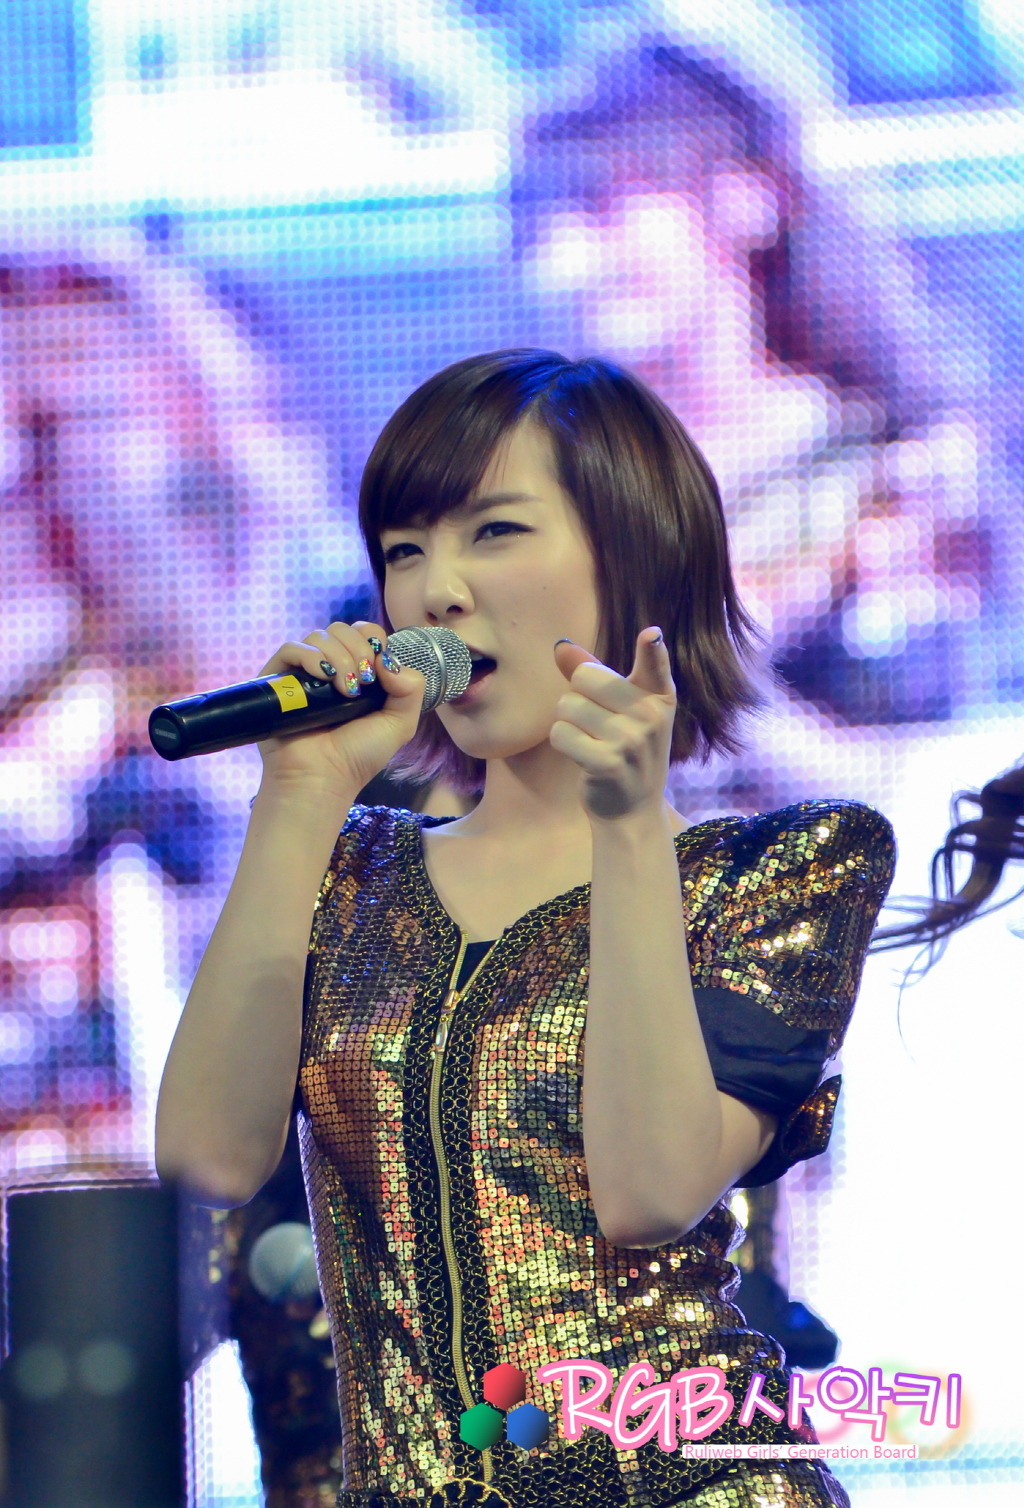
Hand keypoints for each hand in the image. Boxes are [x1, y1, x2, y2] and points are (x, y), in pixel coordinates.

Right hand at [255, 620, 424, 798]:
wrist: (322, 778)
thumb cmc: (358, 756)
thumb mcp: (400, 723)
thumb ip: (411, 688)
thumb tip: (388, 659)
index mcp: (358, 673)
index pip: (365, 633)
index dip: (374, 641)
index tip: (378, 671)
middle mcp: (329, 668)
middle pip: (343, 629)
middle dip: (359, 649)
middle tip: (362, 682)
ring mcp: (303, 673)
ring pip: (320, 636)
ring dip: (339, 656)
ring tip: (345, 690)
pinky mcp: (277, 680)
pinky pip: (291, 648)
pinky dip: (311, 657)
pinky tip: (323, 677)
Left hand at [550, 628, 675, 821]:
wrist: (632, 810)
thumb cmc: (624, 749)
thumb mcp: (621, 709)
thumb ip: (593, 672)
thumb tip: (561, 645)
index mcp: (659, 696)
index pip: (656, 663)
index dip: (652, 647)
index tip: (651, 636)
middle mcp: (650, 715)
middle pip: (584, 677)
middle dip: (577, 697)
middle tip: (596, 724)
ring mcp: (630, 740)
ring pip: (567, 705)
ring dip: (568, 723)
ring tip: (590, 741)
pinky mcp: (606, 762)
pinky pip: (560, 733)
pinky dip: (562, 742)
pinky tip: (582, 756)